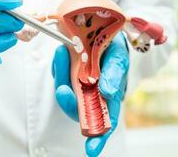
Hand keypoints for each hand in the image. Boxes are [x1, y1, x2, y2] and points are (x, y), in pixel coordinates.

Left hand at [52, 33, 128, 156]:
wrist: (101, 32)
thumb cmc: (114, 48)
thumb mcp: (118, 58)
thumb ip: (115, 74)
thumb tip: (108, 92)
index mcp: (109, 97)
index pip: (106, 122)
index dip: (99, 137)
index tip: (91, 150)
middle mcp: (91, 95)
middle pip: (78, 109)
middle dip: (68, 102)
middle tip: (63, 90)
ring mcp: (77, 85)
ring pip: (65, 90)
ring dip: (61, 74)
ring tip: (61, 53)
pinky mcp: (65, 74)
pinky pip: (59, 74)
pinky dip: (58, 65)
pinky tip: (61, 52)